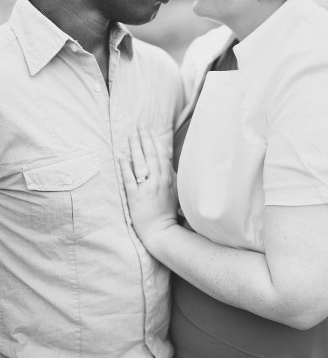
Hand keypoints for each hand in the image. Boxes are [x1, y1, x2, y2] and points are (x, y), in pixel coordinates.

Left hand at [118, 125, 177, 250]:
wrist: (162, 231)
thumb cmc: (169, 214)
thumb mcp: (176, 193)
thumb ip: (172, 177)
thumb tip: (168, 163)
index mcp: (169, 180)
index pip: (162, 156)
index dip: (156, 142)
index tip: (151, 131)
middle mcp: (160, 181)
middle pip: (152, 156)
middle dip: (146, 139)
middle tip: (140, 126)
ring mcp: (148, 189)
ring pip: (142, 164)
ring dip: (136, 148)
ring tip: (130, 136)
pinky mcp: (136, 197)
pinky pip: (130, 179)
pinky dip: (126, 167)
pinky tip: (121, 157)